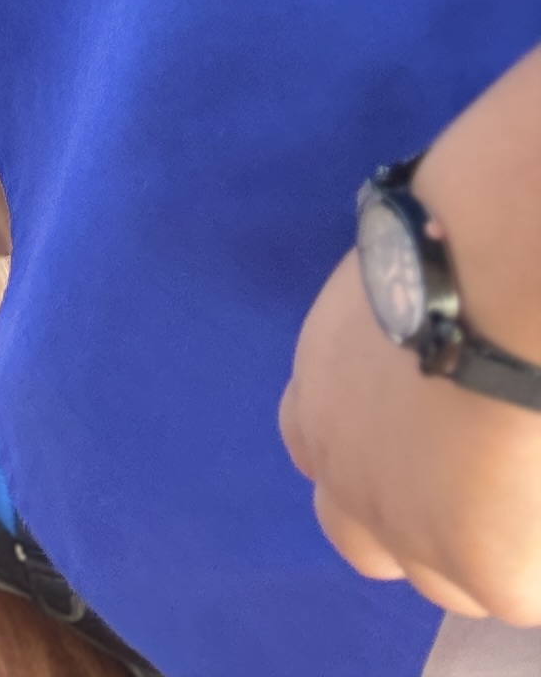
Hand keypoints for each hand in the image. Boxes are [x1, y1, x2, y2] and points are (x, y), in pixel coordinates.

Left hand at [282, 250, 540, 624]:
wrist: (493, 279)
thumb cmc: (452, 249)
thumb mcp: (393, 284)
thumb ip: (397, 343)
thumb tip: (432, 358)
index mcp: (319, 396)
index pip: (317, 451)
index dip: (372, 454)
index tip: (425, 442)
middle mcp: (346, 473)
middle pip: (363, 540)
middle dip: (416, 529)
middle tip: (483, 491)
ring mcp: (414, 533)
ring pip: (452, 583)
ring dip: (488, 547)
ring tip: (524, 479)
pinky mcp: (487, 570)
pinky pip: (523, 588)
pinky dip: (538, 559)